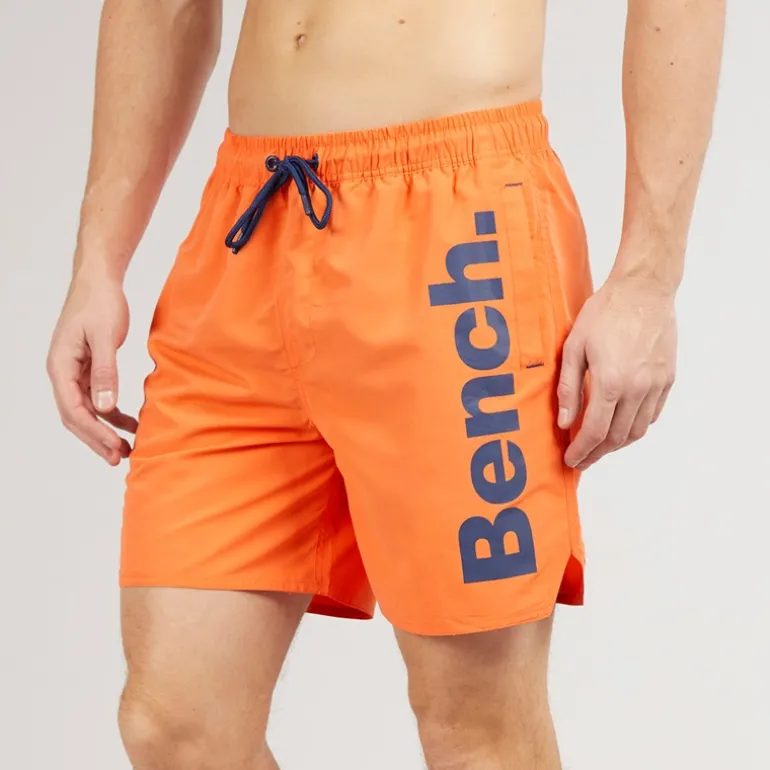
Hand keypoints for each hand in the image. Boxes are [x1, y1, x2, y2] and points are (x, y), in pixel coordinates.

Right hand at [47, 269, 136, 464]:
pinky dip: (113, 413)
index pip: (73, 409)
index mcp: (60, 366)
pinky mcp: (87, 369)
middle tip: (119, 459)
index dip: (94, 432)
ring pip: (86, 411)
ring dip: (105, 430)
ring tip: (127, 449)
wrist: (99, 281)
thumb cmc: (100, 303)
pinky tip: (131, 424)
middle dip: (97, 439)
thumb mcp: (105, 337)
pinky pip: (97, 398)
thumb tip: (106, 408)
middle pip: (76, 417)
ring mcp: (73, 372)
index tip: (115, 447)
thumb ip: (105, 373)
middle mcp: (62, 373)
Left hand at [557, 275, 676, 470]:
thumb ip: (569, 389)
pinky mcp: (668, 379)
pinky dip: (636, 427)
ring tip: (599, 447)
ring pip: (638, 430)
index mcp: (611, 382)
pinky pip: (653, 414)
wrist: (643, 290)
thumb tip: (566, 422)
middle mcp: (637, 389)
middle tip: (582, 459)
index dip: (582, 451)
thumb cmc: (604, 313)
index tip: (571, 461)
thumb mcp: (574, 348)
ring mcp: (656, 385)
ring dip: (617, 444)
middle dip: (597, 453)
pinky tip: (622, 426)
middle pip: (617, 437)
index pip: (595, 432)